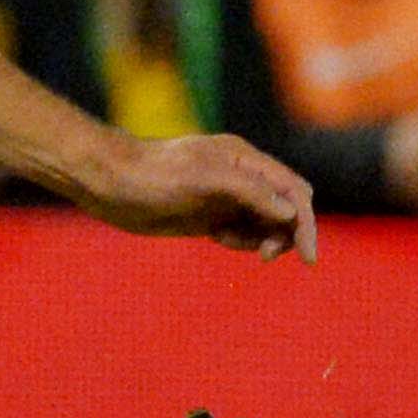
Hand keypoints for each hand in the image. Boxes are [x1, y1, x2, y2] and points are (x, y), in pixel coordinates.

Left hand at [84, 128, 318, 259]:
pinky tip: (219, 238)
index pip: (294, 192)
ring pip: (265, 222)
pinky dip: (242, 240)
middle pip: (286, 208)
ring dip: (262, 238)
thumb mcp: (205, 180)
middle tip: (265, 255)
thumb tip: (289, 212)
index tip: (308, 257)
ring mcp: (225, 197)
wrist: (109, 183)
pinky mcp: (209, 215)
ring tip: (228, 239)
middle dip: (286, 233)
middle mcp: (241, 177)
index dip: (306, 223)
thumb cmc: (154, 176)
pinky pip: (242, 231)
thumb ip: (250, 193)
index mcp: (246, 161)